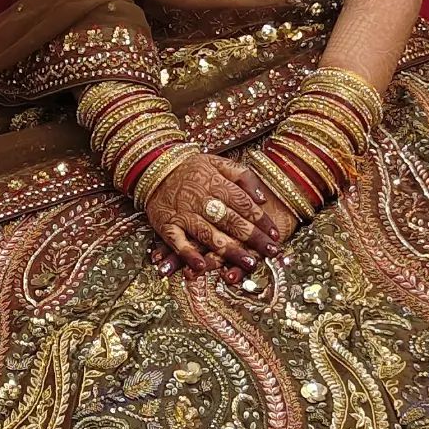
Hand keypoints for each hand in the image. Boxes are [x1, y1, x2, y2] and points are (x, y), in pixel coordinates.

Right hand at [143, 151, 283, 277]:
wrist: (153, 167)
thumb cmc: (190, 167)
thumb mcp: (218, 162)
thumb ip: (242, 176)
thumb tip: (262, 198)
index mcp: (217, 184)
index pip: (244, 204)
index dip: (262, 220)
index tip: (276, 235)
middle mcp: (202, 200)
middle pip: (232, 221)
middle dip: (253, 238)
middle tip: (271, 252)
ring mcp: (183, 214)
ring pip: (210, 234)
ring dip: (229, 250)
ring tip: (248, 263)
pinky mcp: (166, 225)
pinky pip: (178, 242)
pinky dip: (188, 255)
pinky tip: (201, 267)